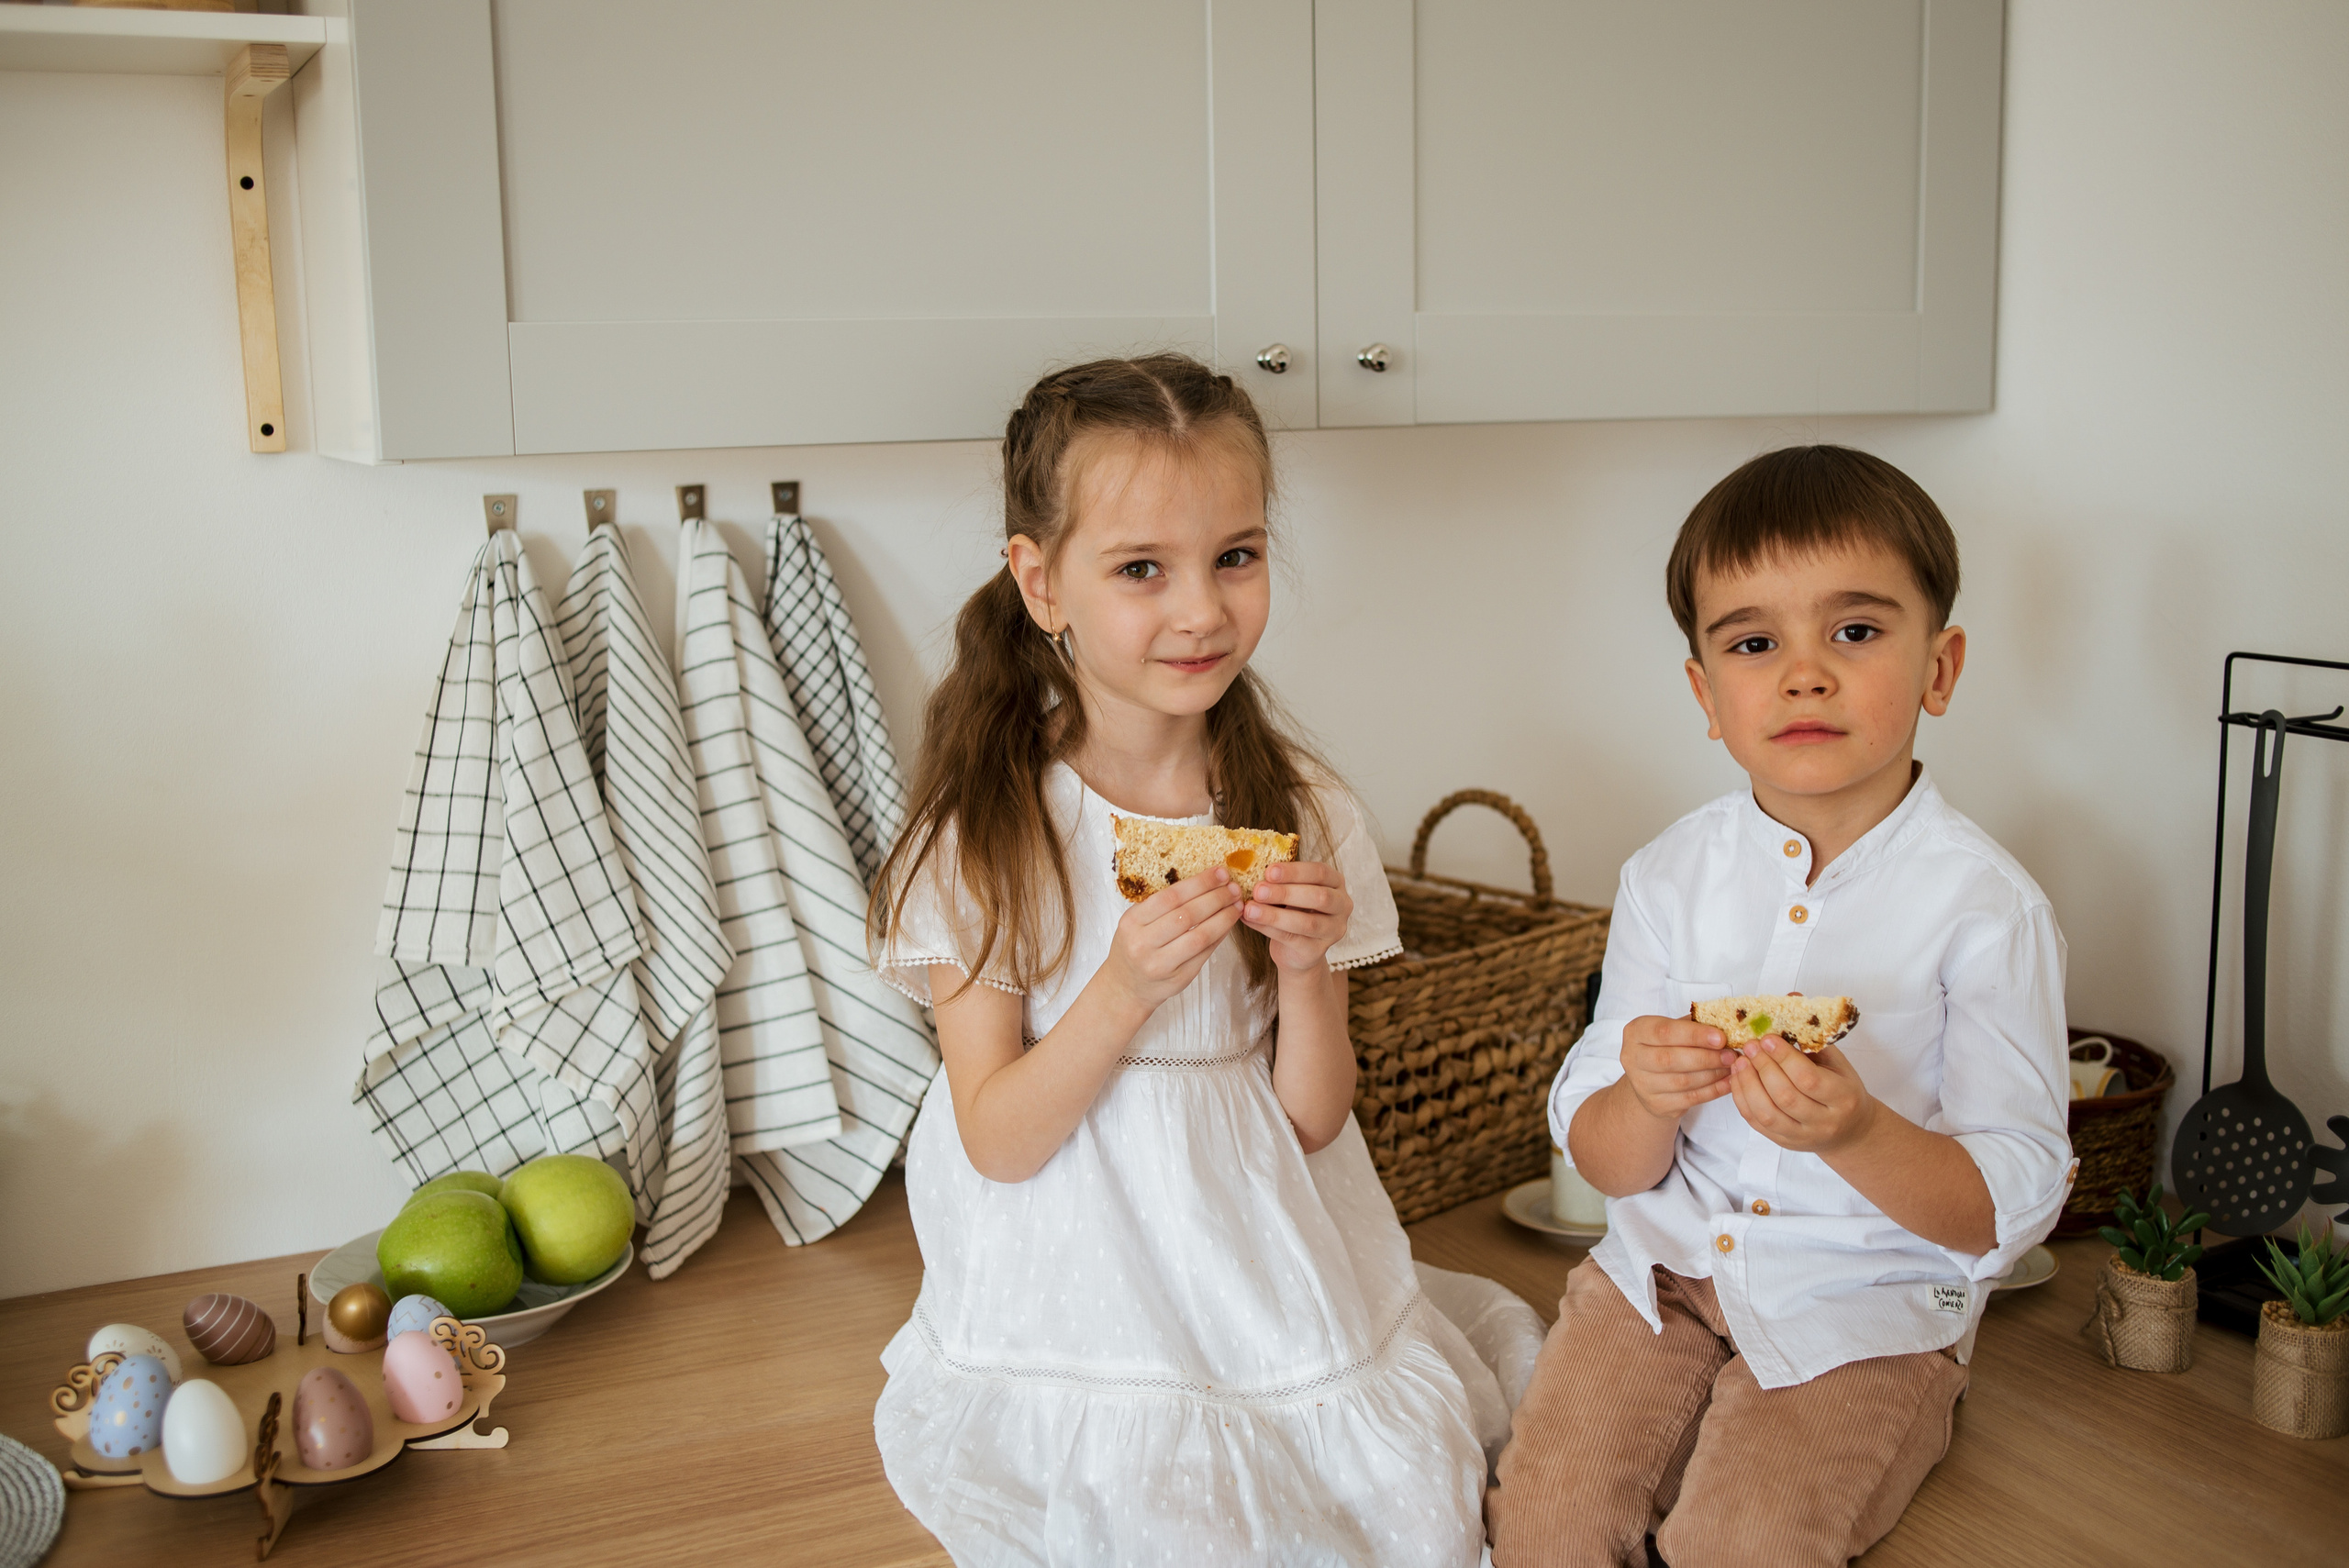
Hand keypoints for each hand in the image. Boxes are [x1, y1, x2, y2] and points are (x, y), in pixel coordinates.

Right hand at [1101, 868, 1244, 1011]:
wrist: (1126, 986)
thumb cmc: (1135, 947)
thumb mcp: (1137, 922)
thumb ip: (1164, 905)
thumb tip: (1207, 883)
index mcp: (1132, 922)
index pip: (1171, 897)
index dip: (1200, 883)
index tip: (1220, 873)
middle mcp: (1143, 943)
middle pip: (1188, 915)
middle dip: (1216, 898)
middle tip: (1234, 887)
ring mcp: (1161, 964)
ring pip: (1200, 936)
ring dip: (1223, 918)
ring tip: (1237, 905)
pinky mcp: (1179, 978)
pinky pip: (1205, 953)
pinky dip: (1220, 935)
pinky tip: (1228, 923)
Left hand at [1242, 861, 1353, 972]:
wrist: (1295, 950)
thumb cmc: (1293, 910)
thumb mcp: (1291, 891)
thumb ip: (1280, 882)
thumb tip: (1253, 873)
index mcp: (1336, 883)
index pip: (1320, 872)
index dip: (1294, 871)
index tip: (1269, 871)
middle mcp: (1342, 906)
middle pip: (1319, 897)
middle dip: (1286, 893)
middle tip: (1258, 890)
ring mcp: (1333, 930)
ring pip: (1306, 923)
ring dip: (1275, 915)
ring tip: (1250, 909)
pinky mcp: (1318, 951)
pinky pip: (1292, 939)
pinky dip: (1268, 929)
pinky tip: (1250, 921)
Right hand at [1619, 1014, 1738, 1122]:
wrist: (1649, 1079)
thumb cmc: (1667, 1047)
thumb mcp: (1675, 1029)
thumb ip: (1696, 1025)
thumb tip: (1728, 1027)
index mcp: (1636, 1031)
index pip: (1664, 1032)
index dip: (1695, 1035)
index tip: (1721, 1038)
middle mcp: (1631, 1057)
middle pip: (1670, 1059)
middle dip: (1706, 1057)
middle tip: (1731, 1055)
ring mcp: (1641, 1084)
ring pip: (1682, 1081)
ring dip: (1712, 1074)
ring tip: (1731, 1067)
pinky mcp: (1655, 1104)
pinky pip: (1689, 1099)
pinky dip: (1713, 1091)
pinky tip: (1727, 1083)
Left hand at [1726, 1038, 1878, 1153]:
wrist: (1850, 1130)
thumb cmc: (1842, 1089)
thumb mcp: (1837, 1061)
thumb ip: (1813, 1035)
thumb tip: (1792, 997)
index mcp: (1843, 1098)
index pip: (1808, 1079)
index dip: (1784, 1057)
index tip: (1767, 1038)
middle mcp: (1824, 1121)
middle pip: (1786, 1097)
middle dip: (1763, 1067)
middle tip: (1749, 1046)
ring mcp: (1803, 1136)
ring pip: (1768, 1114)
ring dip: (1748, 1084)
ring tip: (1740, 1061)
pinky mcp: (1784, 1143)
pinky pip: (1756, 1123)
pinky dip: (1742, 1099)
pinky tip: (1738, 1078)